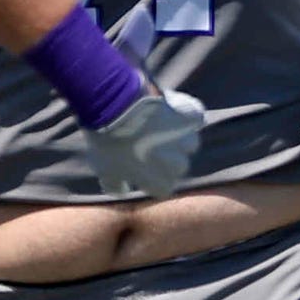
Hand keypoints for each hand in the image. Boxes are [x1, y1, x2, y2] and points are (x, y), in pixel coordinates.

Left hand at [85, 84, 208, 200]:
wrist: (119, 109)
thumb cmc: (109, 143)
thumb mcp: (104, 169)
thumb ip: (115, 184)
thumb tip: (122, 191)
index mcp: (161, 183)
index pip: (164, 188)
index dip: (153, 179)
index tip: (142, 169)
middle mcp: (179, 165)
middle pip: (179, 166)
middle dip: (168, 159)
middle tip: (149, 146)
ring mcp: (187, 140)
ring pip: (190, 144)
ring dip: (179, 138)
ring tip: (162, 128)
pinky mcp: (191, 117)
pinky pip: (195, 119)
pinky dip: (188, 116)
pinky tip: (175, 110)